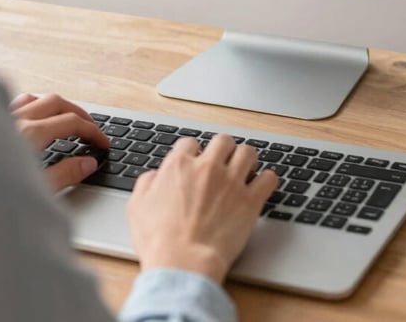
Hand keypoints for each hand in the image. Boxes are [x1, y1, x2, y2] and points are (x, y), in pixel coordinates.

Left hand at [10, 93, 110, 190]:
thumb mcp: (34, 190)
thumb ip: (64, 175)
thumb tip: (88, 163)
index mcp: (30, 134)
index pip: (72, 122)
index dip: (92, 131)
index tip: (102, 142)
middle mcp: (17, 120)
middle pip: (57, 102)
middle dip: (79, 113)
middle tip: (91, 128)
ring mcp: (2, 119)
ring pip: (36, 98)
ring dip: (56, 106)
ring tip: (66, 118)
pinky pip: (16, 104)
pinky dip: (32, 106)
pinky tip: (33, 118)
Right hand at [126, 135, 277, 283]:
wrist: (183, 263)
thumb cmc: (159, 240)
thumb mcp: (137, 207)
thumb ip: (146, 184)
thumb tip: (154, 176)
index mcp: (179, 166)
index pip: (190, 142)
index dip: (193, 151)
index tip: (196, 160)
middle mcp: (207, 168)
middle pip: (222, 140)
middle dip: (223, 148)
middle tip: (224, 160)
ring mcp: (231, 182)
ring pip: (248, 152)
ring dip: (246, 158)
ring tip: (246, 167)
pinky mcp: (250, 201)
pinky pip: (268, 179)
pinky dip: (267, 179)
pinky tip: (263, 184)